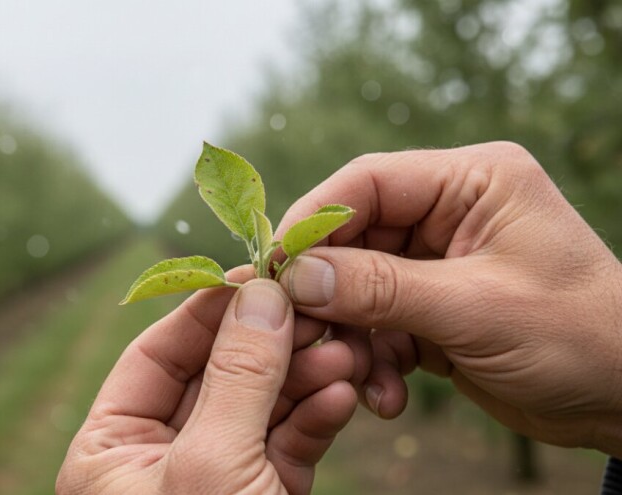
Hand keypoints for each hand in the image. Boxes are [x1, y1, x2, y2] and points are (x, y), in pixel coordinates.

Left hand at [56, 276, 356, 493]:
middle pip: (218, 374)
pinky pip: (288, 445)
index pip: (157, 353)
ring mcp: (214, 478)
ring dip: (304, 376)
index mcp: (110, 449)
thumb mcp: (210, 468)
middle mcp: (158, 458)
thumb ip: (237, 379)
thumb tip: (260, 294)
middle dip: (271, 342)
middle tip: (318, 307)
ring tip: (344, 350)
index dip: (210, 309)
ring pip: (261, 406)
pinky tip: (344, 394)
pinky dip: (316, 419)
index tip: (262, 273)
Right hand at [275, 141, 621, 456]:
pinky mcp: (432, 306)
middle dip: (329, 294)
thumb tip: (295, 276)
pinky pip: (377, 323)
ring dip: (352, 339)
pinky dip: (374, 360)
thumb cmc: (579, 338)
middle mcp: (449, 212)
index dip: (313, 221)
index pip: (367, 182)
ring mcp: (438, 261)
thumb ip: (379, 289)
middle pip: (354, 239)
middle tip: (303, 337)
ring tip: (363, 382)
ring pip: (358, 287)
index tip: (274, 267)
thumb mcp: (474, 309)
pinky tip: (388, 395)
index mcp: (472, 181)